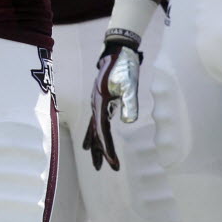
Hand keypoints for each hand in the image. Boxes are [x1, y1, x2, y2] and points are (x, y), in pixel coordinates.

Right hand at [83, 35, 141, 170]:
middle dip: (98, 151)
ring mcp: (97, 103)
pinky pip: (96, 121)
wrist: (117, 52)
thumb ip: (129, 102)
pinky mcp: (101, 101)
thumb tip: (129, 121)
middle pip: (94, 133)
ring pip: (93, 128)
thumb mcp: (129, 84)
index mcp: (101, 103)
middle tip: (101, 169)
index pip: (102, 131)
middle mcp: (96, 105)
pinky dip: (95, 133)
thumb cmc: (124, 67)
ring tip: (95, 161)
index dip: (107, 149)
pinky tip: (95, 138)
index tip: (114, 165)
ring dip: (94, 145)